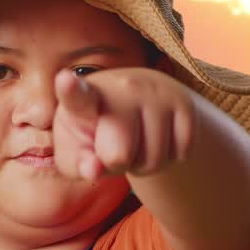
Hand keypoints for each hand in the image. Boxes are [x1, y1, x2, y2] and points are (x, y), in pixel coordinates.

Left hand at [52, 67, 194, 180]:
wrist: (141, 103)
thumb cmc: (98, 132)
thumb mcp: (77, 150)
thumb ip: (77, 163)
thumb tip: (94, 169)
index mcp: (86, 98)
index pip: (77, 96)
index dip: (70, 89)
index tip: (64, 80)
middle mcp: (122, 88)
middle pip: (119, 154)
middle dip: (117, 163)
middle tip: (113, 146)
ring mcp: (156, 93)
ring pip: (153, 160)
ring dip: (144, 165)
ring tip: (136, 143)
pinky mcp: (184, 103)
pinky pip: (180, 155)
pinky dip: (168, 160)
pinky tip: (158, 140)